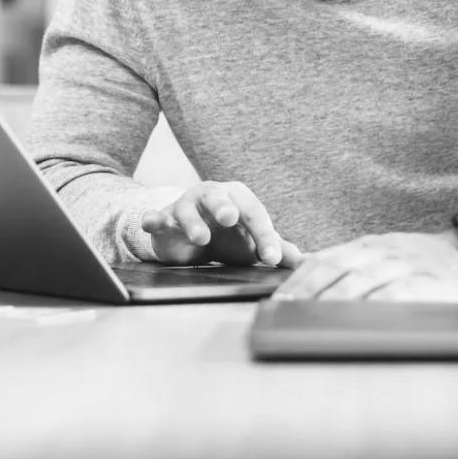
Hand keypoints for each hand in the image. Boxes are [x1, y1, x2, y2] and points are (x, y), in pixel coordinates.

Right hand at [141, 181, 301, 267]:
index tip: (272, 258)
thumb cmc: (228, 235)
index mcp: (239, 199)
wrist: (189, 235)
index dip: (265, 237)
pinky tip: (150, 223)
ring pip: (188, 210)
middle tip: (231, 217)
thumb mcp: (252, 241)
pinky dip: (152, 219)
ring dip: (192, 222)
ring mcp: (186, 206)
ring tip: (200, 238)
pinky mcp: (164, 220)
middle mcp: (212, 197)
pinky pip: (156, 217)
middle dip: (224, 207)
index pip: (255, 215)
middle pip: (220, 198)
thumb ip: (277, 248)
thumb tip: (308, 262)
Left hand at [275, 231, 457, 301]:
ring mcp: (409, 265)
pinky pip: (400, 293)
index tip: (278, 301)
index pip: (326, 259)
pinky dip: (377, 304)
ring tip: (313, 321)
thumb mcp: (388, 257)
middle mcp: (386, 251)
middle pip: (338, 269)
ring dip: (334, 302)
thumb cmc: (429, 263)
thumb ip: (354, 269)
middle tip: (286, 315)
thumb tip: (309, 282)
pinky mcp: (432, 283)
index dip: (299, 280)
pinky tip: (361, 318)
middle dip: (308, 294)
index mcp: (371, 246)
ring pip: (364, 280)